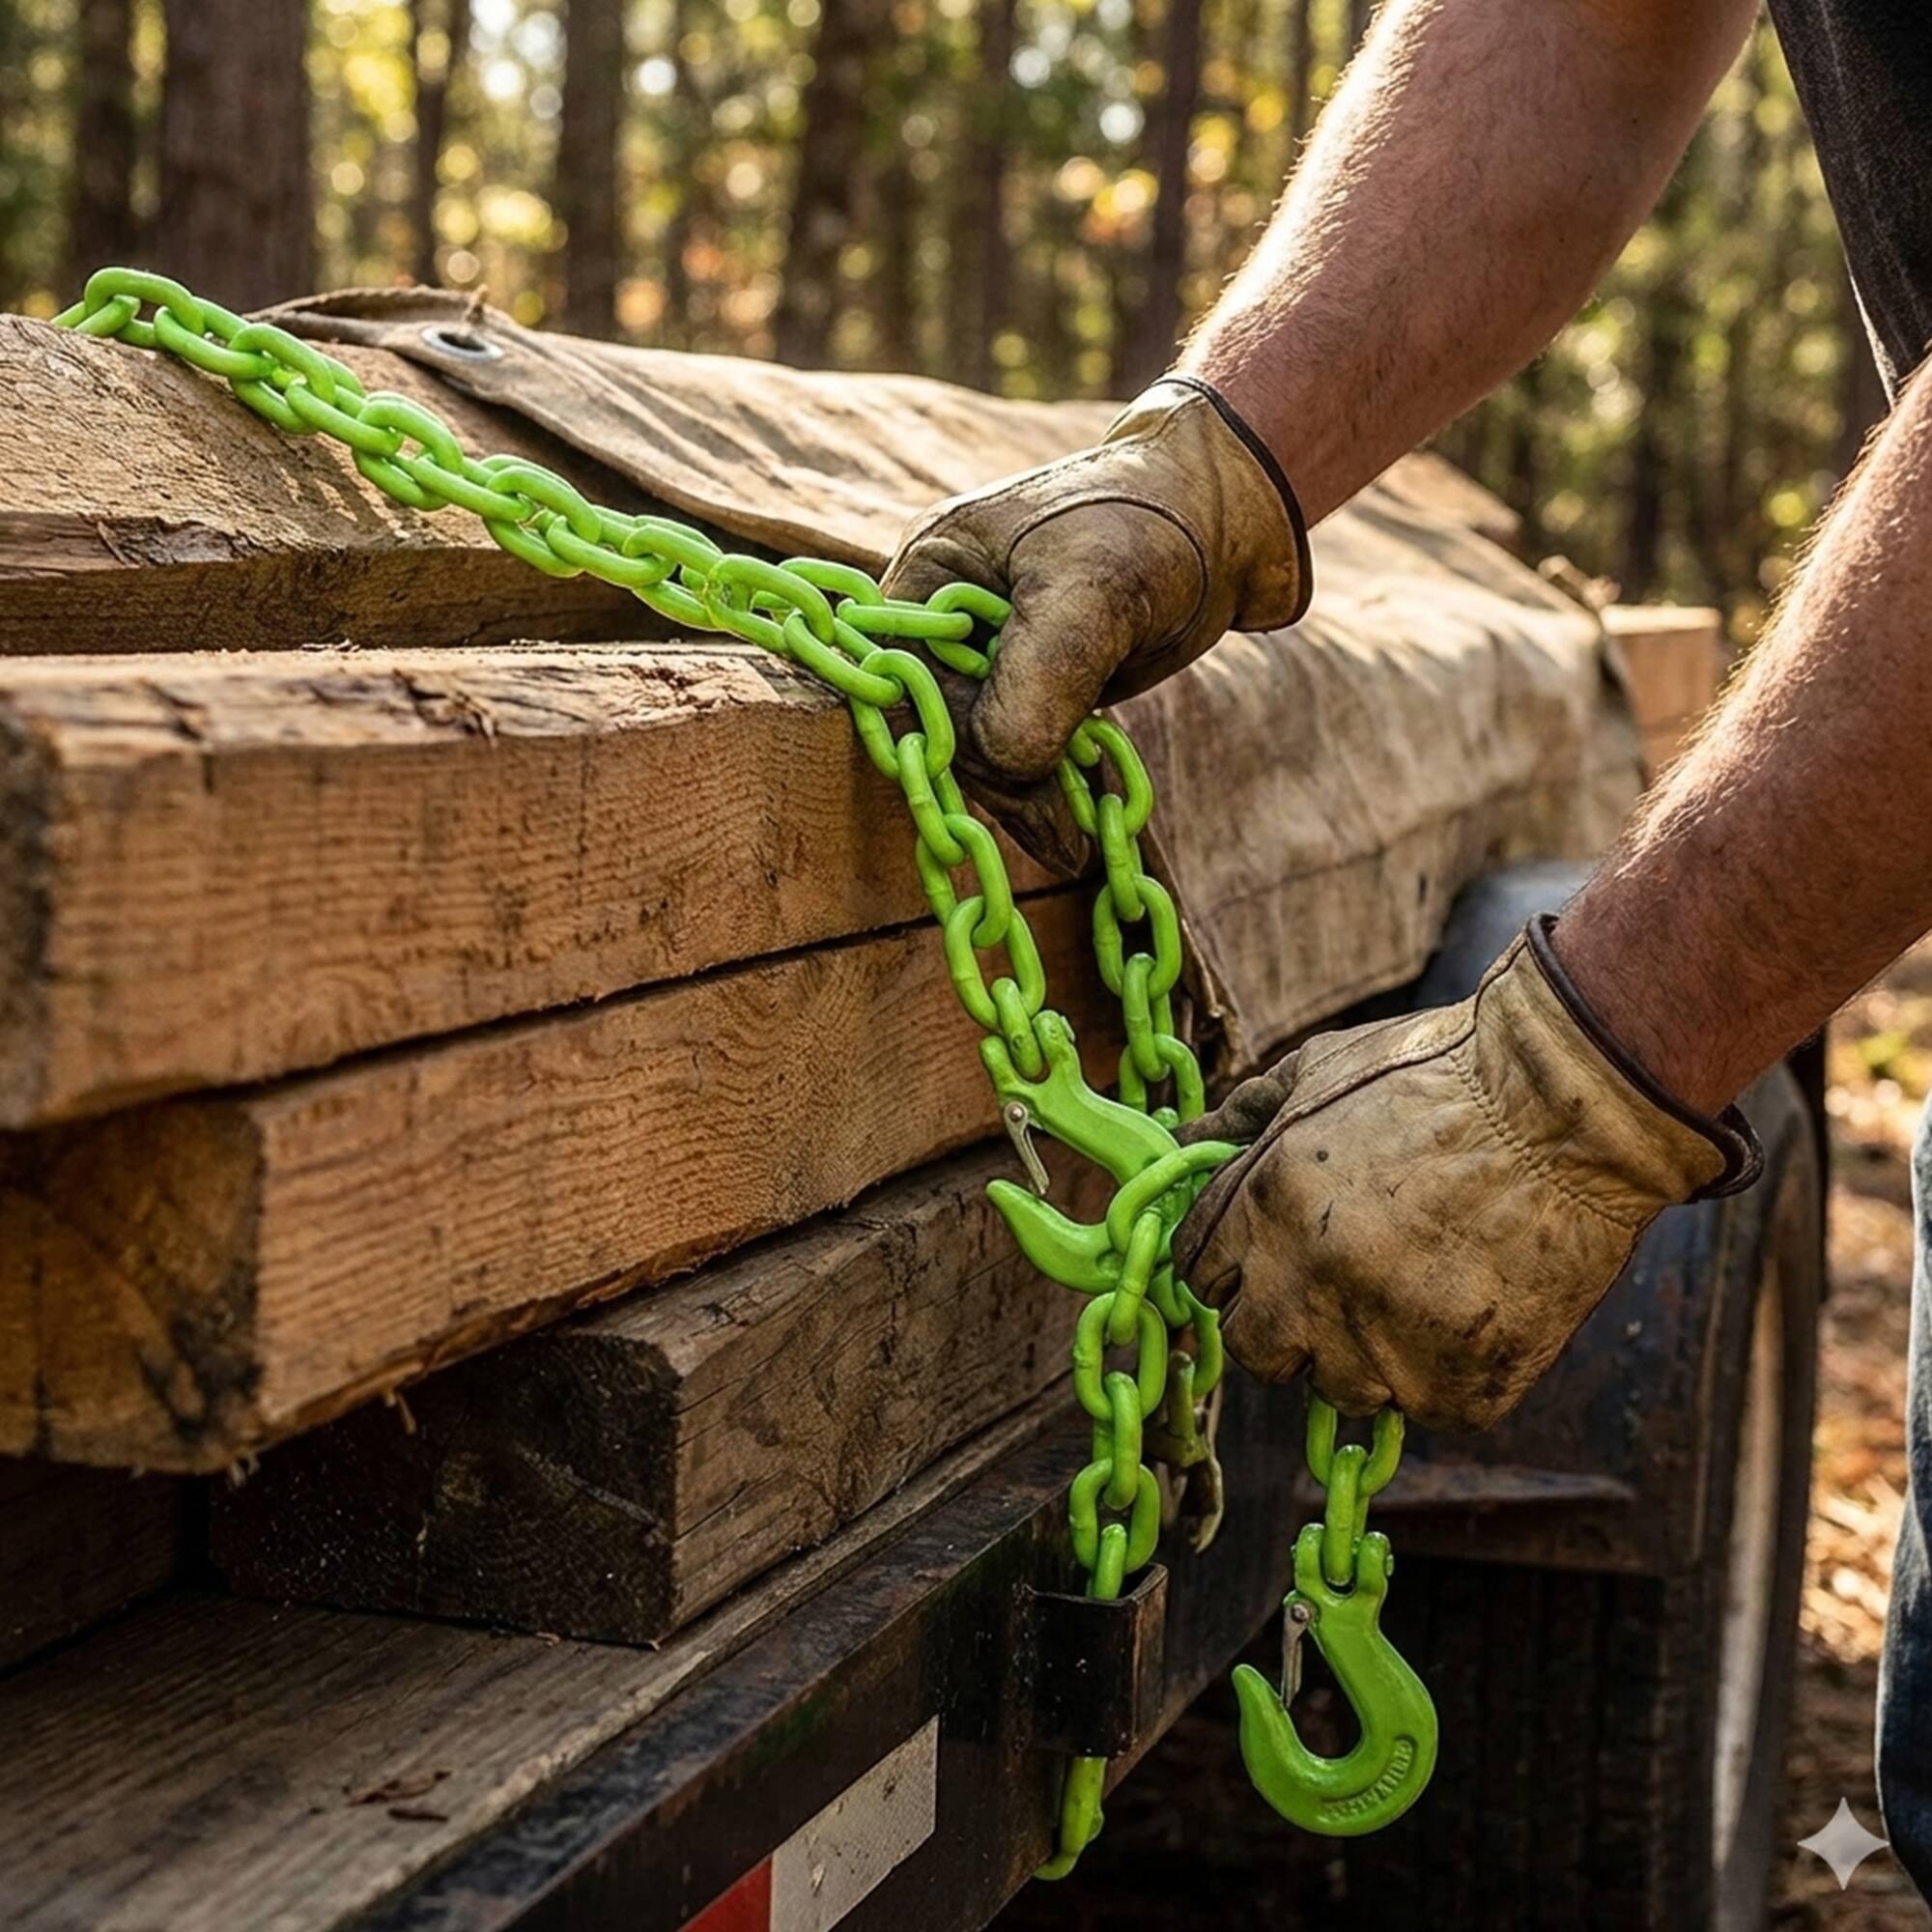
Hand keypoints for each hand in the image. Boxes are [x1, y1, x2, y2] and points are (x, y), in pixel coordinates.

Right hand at [880, 378, 1307, 848]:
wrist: (1225, 521)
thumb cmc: (1150, 525)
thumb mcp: (1092, 589)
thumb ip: (1038, 674)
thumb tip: (1002, 762)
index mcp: (932, 573)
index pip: (903, 677)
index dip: (942, 733)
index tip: (1008, 775)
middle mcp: (945, 620)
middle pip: (941, 725)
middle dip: (999, 776)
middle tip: (1063, 837)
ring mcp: (988, 659)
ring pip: (982, 751)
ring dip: (1027, 797)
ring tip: (1078, 844)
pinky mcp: (1031, 689)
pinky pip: (1021, 753)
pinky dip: (1049, 789)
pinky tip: (1081, 829)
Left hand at [1170, 918, 1761, 1431]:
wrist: (1571, 1106)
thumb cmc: (1443, 1071)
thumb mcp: (1322, 1068)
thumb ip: (1244, 1113)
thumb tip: (1185, 1137)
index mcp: (1266, 1206)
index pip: (1199, 1274)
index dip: (1232, 1262)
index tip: (1268, 1254)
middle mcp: (1311, 1283)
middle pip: (1255, 1350)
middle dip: (1286, 1322)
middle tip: (1343, 1282)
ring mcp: (1386, 1342)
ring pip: (1343, 1387)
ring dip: (1370, 1350)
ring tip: (1425, 1282)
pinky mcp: (1461, 1385)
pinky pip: (1429, 1404)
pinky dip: (1449, 1370)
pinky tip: (1478, 1303)